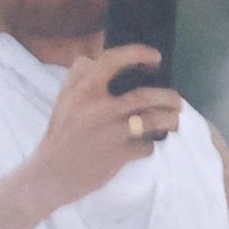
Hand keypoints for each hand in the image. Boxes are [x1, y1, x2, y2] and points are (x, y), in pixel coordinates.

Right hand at [26, 48, 181, 211]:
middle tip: (176, 101)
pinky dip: (150, 145)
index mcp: (83, 91)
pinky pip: (147, 146)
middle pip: (145, 96)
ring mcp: (110, 132)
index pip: (112, 62)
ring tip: (174, 120)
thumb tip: (93, 58)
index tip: (155, 57)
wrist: (52, 174)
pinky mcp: (118, 155)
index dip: (137, 54)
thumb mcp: (64, 100)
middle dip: (168, 97)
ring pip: (154, 120)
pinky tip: (147, 144)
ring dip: (170, 120)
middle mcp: (98, 109)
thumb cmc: (62, 133)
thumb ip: (78, 77)